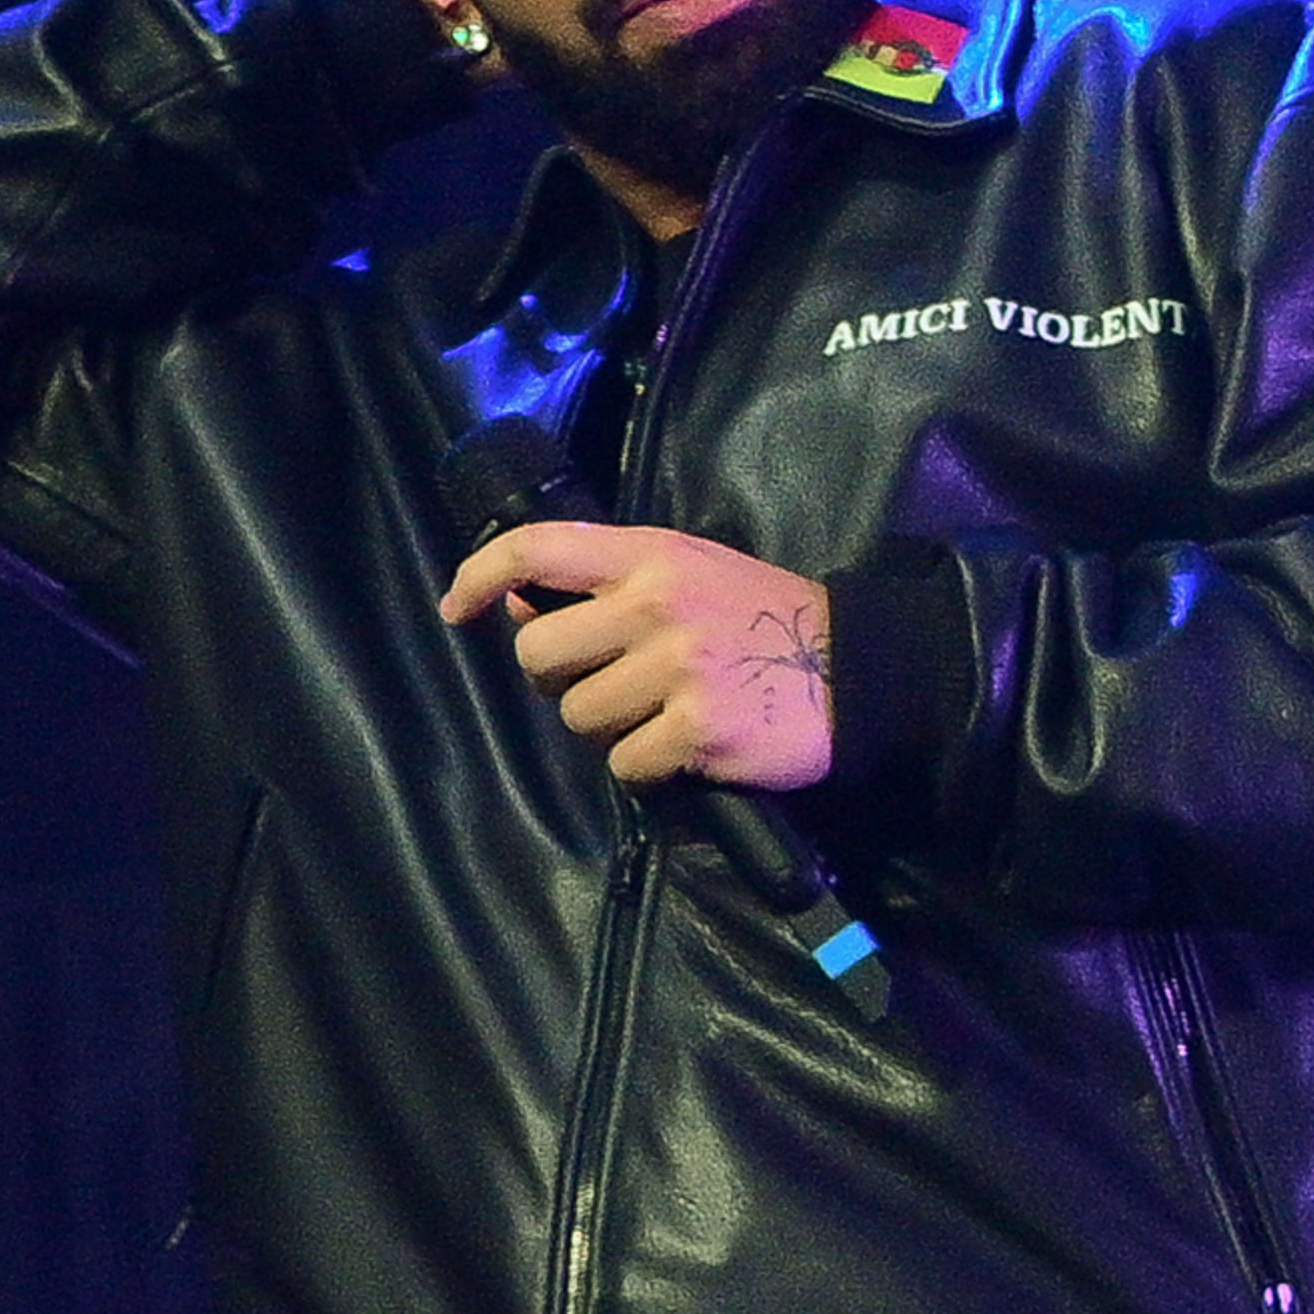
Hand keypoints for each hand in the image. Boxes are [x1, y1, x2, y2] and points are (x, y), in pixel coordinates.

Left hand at [438, 522, 833, 792]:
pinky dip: (646, 767)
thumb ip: (610, 584)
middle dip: (557, 678)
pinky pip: (625, 765)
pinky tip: (686, 746)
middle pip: (539, 652)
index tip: (455, 608)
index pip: (537, 547)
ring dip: (607, 728)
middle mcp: (657, 603)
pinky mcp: (698, 729)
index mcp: (650, 554)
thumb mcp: (690, 571)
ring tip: (659, 713)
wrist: (858, 669)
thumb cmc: (762, 619)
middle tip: (605, 682)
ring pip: (577, 716)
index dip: (479, 575)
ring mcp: (678, 668)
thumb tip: (515, 605)